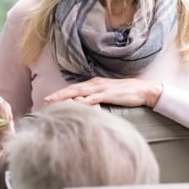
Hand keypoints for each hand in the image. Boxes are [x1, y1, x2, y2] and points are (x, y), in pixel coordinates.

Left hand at [43, 77, 162, 108]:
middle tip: (46, 100)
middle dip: (58, 95)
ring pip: (80, 92)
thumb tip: (85, 103)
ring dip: (66, 97)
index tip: (49, 99)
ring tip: (55, 102)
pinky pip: (94, 98)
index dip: (60, 93)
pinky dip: (84, 101)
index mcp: (93, 84)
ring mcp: (101, 88)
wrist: (142, 90)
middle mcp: (95, 84)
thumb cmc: (125, 93)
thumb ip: (96, 97)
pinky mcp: (109, 94)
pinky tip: (76, 105)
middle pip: (73, 89)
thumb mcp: (107, 94)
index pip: (73, 88)